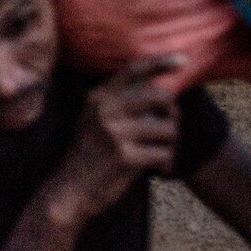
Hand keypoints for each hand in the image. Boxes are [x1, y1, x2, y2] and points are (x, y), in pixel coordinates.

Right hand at [45, 54, 185, 225]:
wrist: (68, 190)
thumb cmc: (89, 155)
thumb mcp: (94, 121)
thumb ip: (121, 104)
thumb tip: (164, 93)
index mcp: (98, 98)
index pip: (133, 70)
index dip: (160, 62)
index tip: (182, 60)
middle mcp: (104, 110)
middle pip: (161, 96)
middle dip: (173, 114)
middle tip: (168, 131)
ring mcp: (114, 133)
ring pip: (168, 127)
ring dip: (171, 143)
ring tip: (160, 154)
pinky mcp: (124, 157)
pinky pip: (164, 152)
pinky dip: (167, 163)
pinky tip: (158, 170)